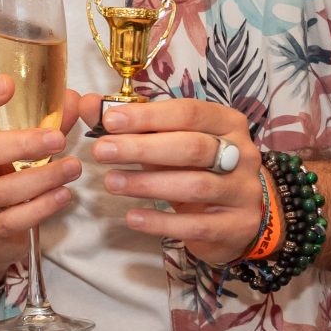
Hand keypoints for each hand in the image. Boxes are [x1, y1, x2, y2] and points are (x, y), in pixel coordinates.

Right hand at [0, 76, 79, 288]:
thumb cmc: (2, 180)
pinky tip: (63, 196)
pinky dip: (41, 207)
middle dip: (21, 143)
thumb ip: (46, 125)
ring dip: (41, 177)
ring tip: (74, 168)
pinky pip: (12, 219)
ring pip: (1, 189)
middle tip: (57, 138)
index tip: (8, 83)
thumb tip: (75, 99)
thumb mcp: (19, 151)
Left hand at [94, 96, 263, 265]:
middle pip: (192, 147)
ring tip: (111, 182)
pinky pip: (197, 225)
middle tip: (101, 151)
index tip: (109, 121)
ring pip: (196, 185)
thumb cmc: (196, 169)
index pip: (189, 113)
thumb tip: (87, 104)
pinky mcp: (237, 226)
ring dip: (148, 184)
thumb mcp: (169, 142)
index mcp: (227, 123)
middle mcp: (242, 154)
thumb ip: (131, 124)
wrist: (238, 215)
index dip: (148, 116)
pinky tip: (133, 217)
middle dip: (142, 148)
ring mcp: (243, 192)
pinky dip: (162, 222)